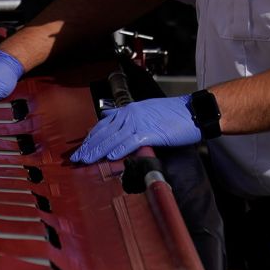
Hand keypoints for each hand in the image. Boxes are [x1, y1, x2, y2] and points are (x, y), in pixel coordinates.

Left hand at [70, 95, 200, 163]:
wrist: (193, 111)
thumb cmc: (172, 114)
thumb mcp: (146, 110)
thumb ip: (128, 116)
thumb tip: (109, 117)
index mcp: (129, 110)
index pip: (104, 124)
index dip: (91, 137)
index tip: (82, 147)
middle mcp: (131, 114)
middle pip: (105, 131)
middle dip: (90, 145)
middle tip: (77, 157)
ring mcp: (140, 123)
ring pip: (114, 137)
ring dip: (99, 149)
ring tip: (87, 159)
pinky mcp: (151, 132)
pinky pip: (132, 141)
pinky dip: (120, 149)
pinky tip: (111, 156)